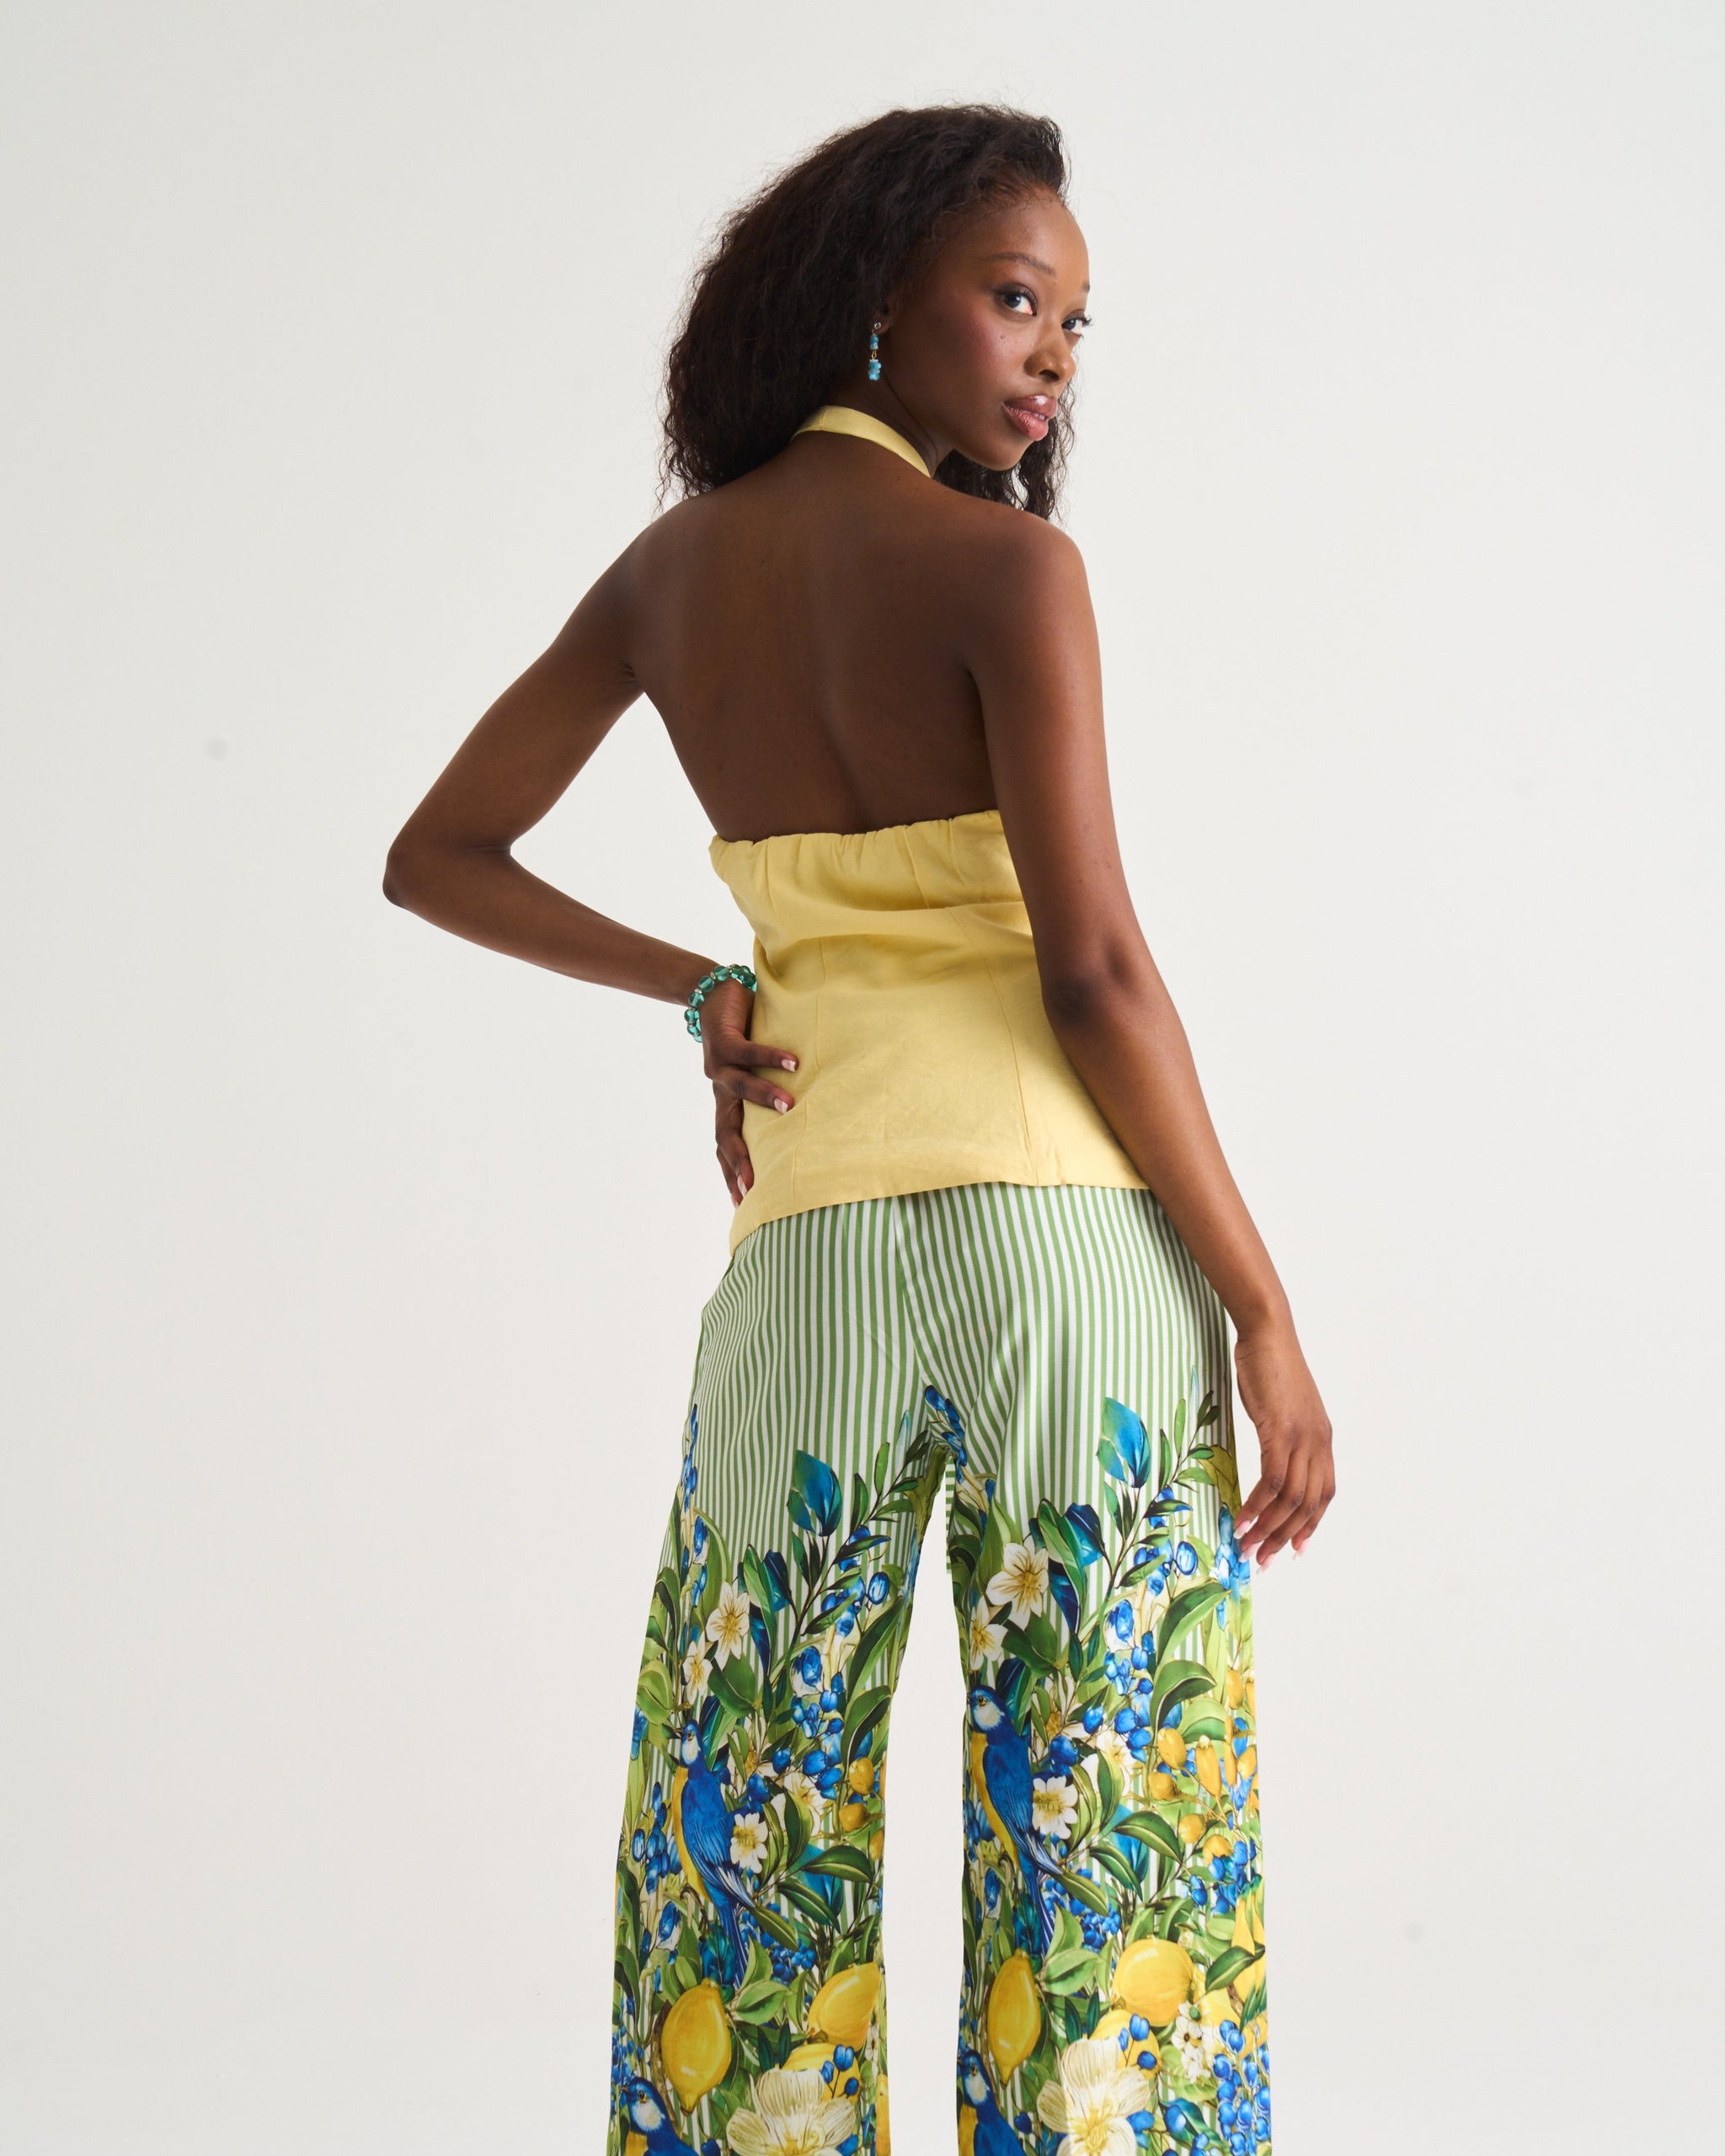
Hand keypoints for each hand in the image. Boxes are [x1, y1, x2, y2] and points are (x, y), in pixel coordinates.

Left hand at [697, 977, 796, 1207]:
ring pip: (740, 1088)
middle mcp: (720, 1092)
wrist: (714, 996)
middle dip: (738, 1159)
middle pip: (724, 1132)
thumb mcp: (755, 1074)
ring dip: (765, 1098)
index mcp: (726, 1105)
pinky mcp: (725, 1041)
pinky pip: (749, 1053)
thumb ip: (771, 1097)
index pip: (726, 1147)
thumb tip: (806, 1118)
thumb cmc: (744, 1037)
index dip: (731, 1175)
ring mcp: (719, 1067)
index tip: (741, 1205)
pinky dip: (771, 1058)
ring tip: (790, 1106)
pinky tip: (793, 1062)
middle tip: (754, 1184)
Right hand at [1230, 1319, 1334, 1568]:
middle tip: (1262, 1559)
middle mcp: (1319, 1444)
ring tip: (1245, 1546)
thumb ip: (1287, 1435)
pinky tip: (1241, 1517)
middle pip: (1308, 1505)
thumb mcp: (1286, 1407)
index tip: (1294, 1551)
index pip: (1324, 1495)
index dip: (1311, 1526)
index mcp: (1323, 1440)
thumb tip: (1274, 1455)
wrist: (1268, 1334)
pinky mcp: (1280, 1431)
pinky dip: (1257, 1504)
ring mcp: (1302, 1438)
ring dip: (1268, 1528)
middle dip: (1285, 1537)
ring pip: (1291, 1499)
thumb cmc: (1271, 1365)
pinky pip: (1271, 1480)